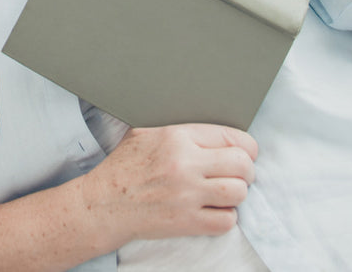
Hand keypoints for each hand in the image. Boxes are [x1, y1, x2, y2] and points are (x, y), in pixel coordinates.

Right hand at [81, 124, 256, 243]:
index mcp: (177, 136)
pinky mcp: (187, 222)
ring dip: (237, 194)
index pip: (231, 136)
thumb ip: (179, 128)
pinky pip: (226, 221)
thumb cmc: (125, 166)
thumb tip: (209, 128)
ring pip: (238, 192)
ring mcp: (187, 195)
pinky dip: (226, 217)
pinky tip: (215, 210)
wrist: (105, 203)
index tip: (246, 152)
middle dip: (247, 170)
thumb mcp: (146, 132)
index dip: (246, 146)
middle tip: (240, 174)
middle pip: (242, 164)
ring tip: (227, 192)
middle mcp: (186, 164)